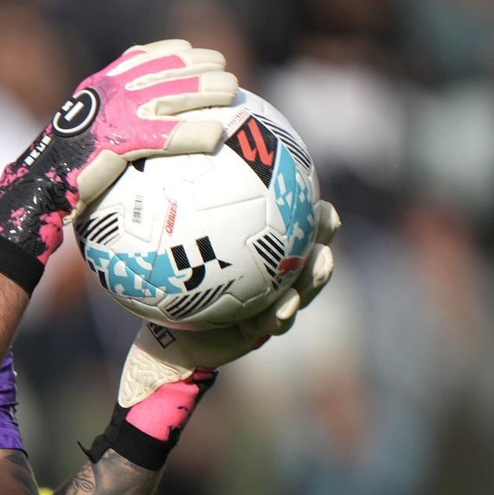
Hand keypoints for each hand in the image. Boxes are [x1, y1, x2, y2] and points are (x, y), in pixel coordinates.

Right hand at [0, 40, 237, 272]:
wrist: (37, 187)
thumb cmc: (58, 175)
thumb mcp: (81, 141)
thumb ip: (105, 130)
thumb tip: (127, 143)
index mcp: (100, 85)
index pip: (141, 56)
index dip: (171, 51)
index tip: (194, 53)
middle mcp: (111, 91)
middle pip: (165, 69)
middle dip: (200, 66)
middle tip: (225, 70)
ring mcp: (116, 113)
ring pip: (173, 95)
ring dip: (208, 92)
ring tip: (234, 95)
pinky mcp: (121, 140)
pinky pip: (167, 136)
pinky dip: (194, 134)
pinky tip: (216, 138)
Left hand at [118, 201, 339, 407]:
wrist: (166, 335)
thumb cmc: (166, 281)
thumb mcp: (168, 245)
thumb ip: (180, 209)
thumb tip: (182, 159)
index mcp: (259, 246)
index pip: (293, 221)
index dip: (312, 206)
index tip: (318, 193)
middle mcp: (272, 273)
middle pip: (310, 250)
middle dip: (324, 235)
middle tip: (327, 221)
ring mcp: (271, 302)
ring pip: (304, 287)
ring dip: (315, 276)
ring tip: (319, 264)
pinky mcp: (259, 330)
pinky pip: (276, 322)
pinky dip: (281, 315)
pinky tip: (282, 308)